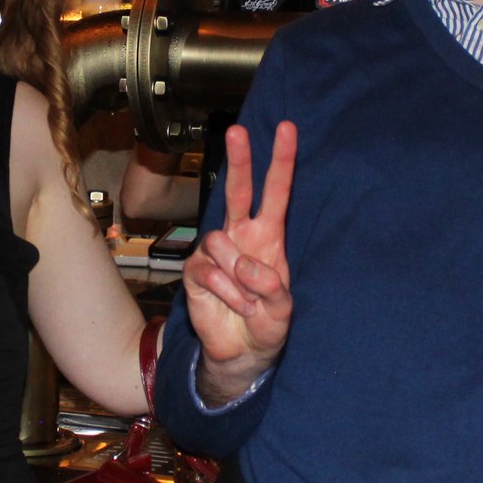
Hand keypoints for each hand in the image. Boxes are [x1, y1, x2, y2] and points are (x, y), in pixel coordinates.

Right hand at [183, 121, 295, 399]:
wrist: (242, 354)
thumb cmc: (266, 325)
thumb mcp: (283, 311)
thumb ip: (274, 289)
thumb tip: (250, 266)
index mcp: (268, 236)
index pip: (276, 192)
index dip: (282, 161)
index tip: (287, 128)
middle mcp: (241, 236)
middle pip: (238, 191)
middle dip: (240, 160)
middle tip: (239, 131)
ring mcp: (216, 253)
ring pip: (220, 242)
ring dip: (239, 276)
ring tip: (248, 302)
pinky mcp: (195, 272)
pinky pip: (208, 272)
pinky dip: (226, 292)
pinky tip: (232, 306)